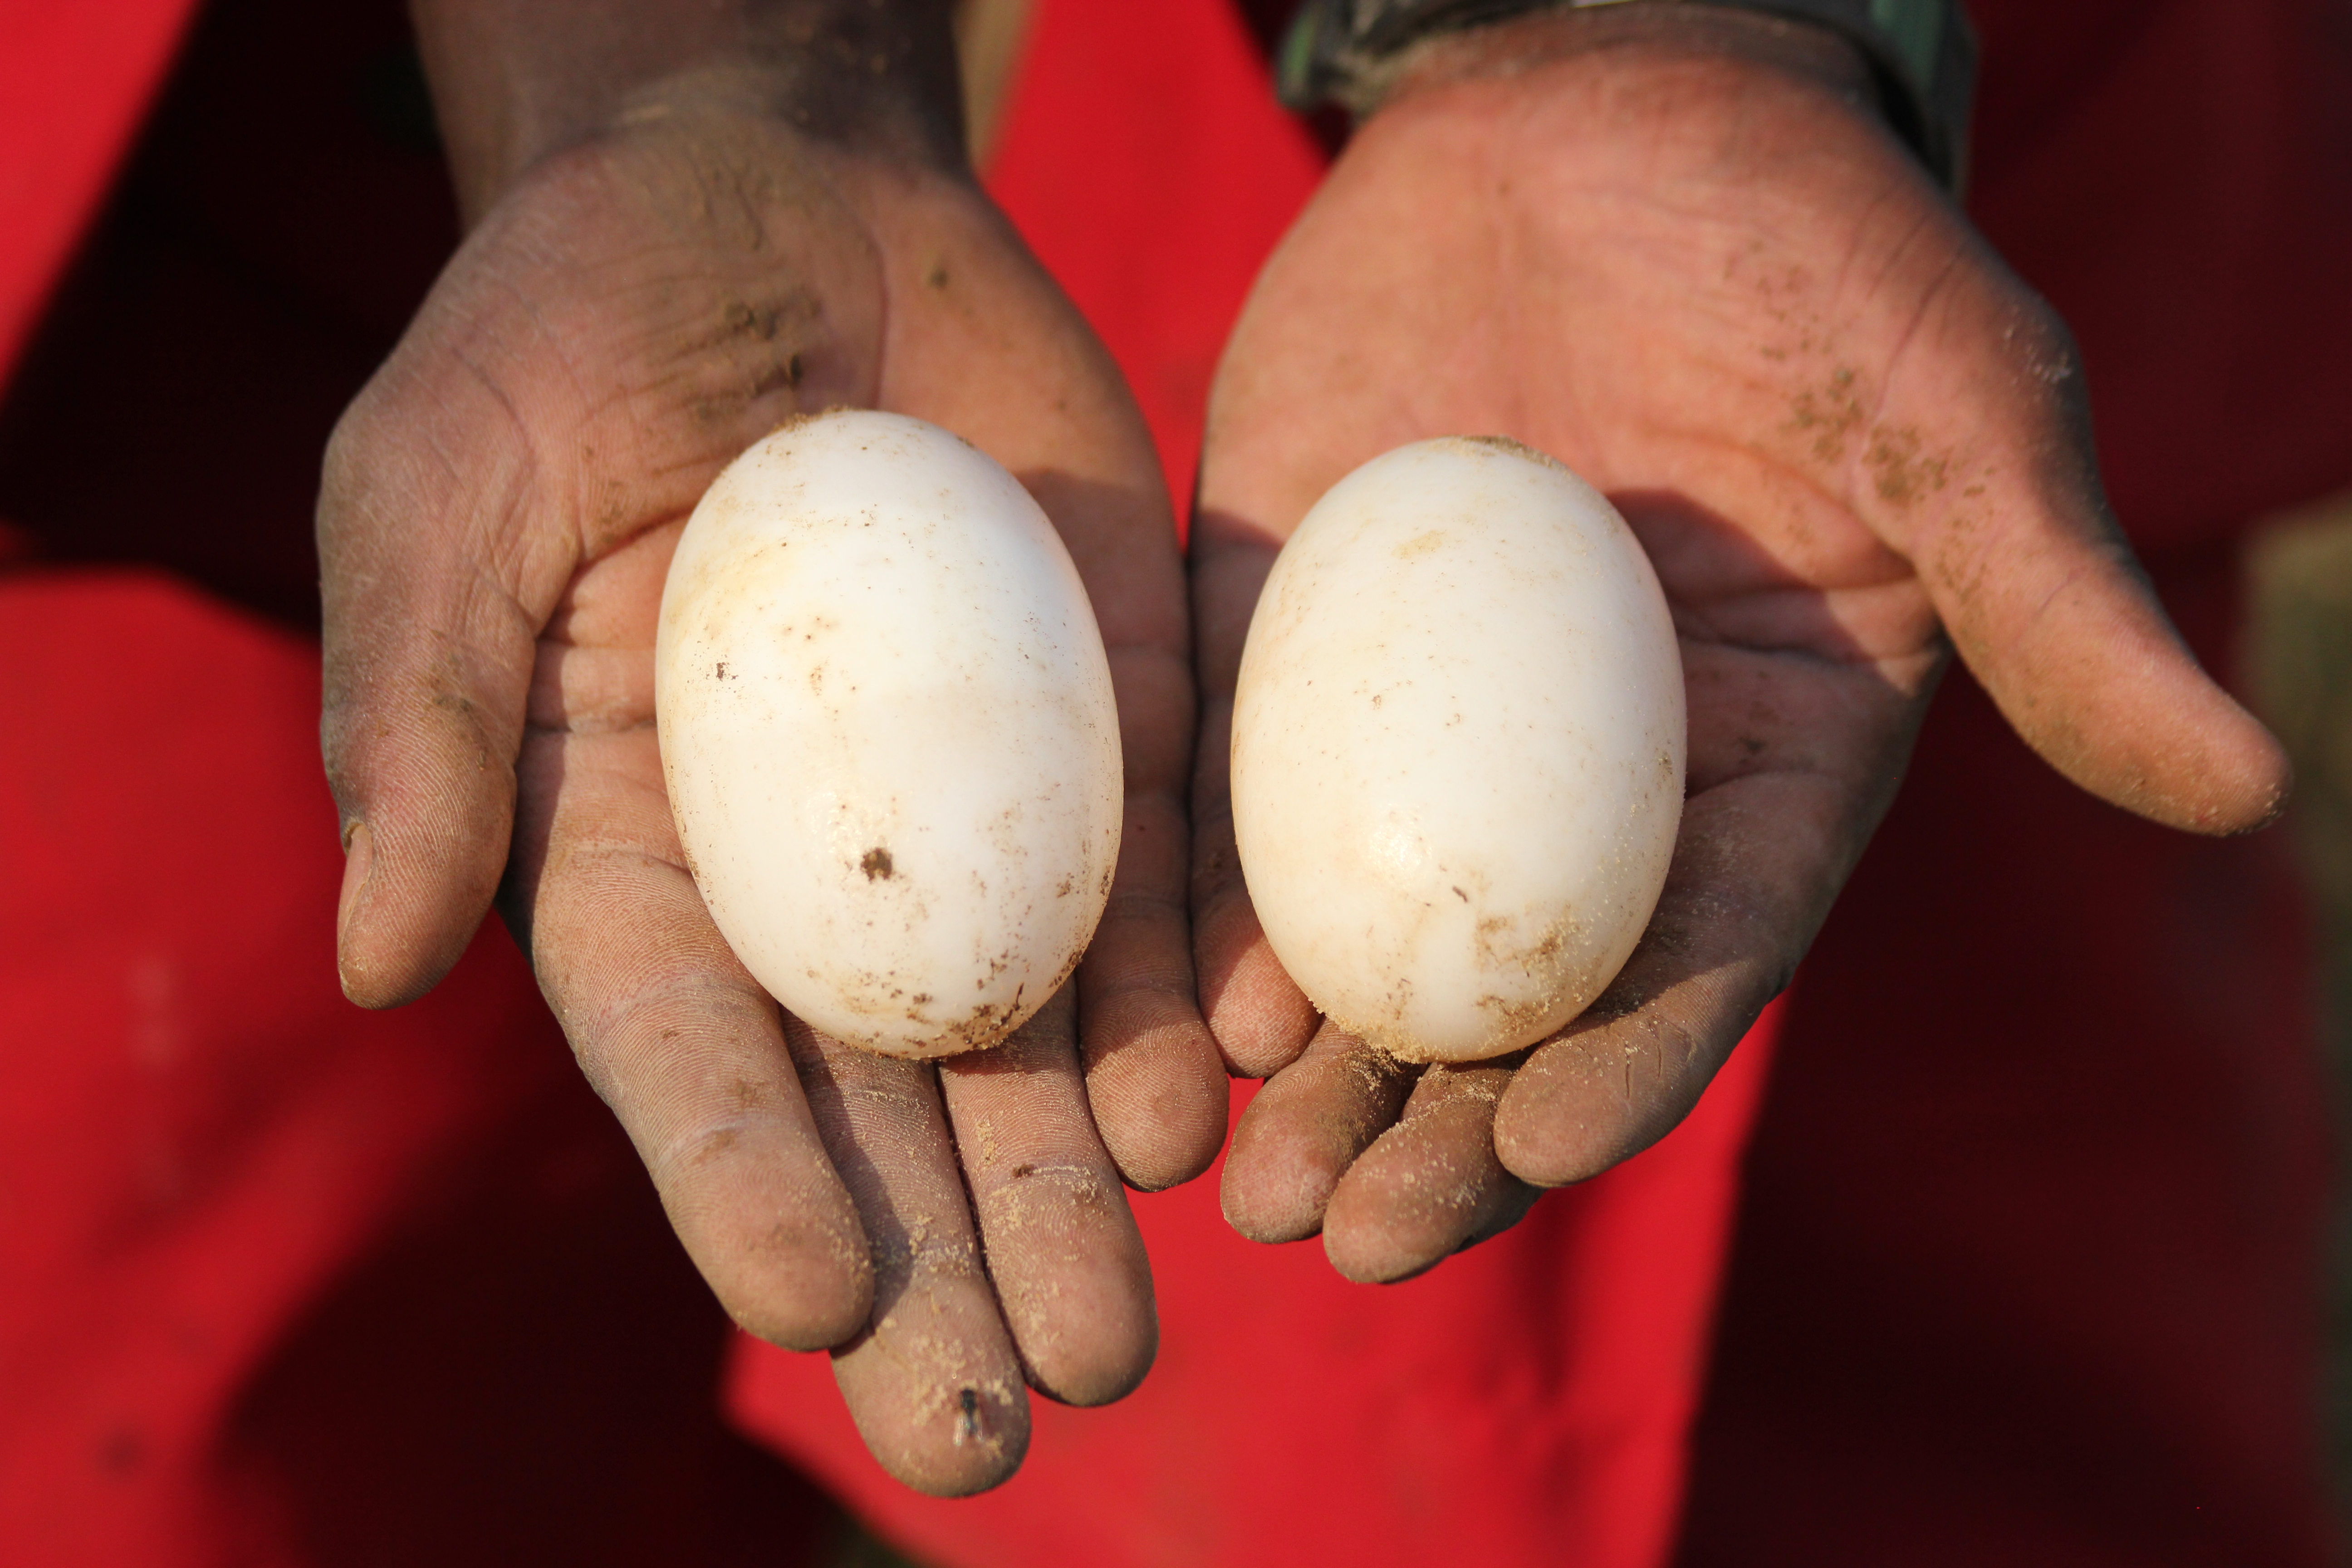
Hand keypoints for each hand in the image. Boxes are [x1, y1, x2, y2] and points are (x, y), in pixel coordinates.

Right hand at [319, 28, 1222, 1491]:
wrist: (764, 195)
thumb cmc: (554, 334)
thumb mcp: (437, 492)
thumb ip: (416, 717)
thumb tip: (384, 962)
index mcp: (632, 843)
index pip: (688, 1050)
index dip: (741, 1180)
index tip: (810, 1302)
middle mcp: (819, 862)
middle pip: (879, 1097)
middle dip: (938, 1262)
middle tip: (1004, 1424)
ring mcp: (985, 793)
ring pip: (1037, 1029)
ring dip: (1081, 1181)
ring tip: (1123, 1332)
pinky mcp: (1116, 700)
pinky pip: (1166, 865)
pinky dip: (1194, 982)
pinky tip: (1221, 1098)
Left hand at [1190, 9, 2288, 1282]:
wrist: (1603, 111)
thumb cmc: (1814, 250)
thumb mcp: (1951, 412)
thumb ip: (2052, 601)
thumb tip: (2240, 785)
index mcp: (1764, 761)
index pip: (1701, 953)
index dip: (1627, 1063)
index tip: (1541, 1150)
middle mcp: (1588, 777)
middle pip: (1516, 991)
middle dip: (1439, 1127)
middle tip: (1348, 1238)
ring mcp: (1425, 717)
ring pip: (1364, 930)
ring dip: (1310, 1071)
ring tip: (1247, 1188)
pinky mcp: (1289, 630)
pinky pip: (1242, 788)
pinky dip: (1213, 902)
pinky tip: (1182, 1009)